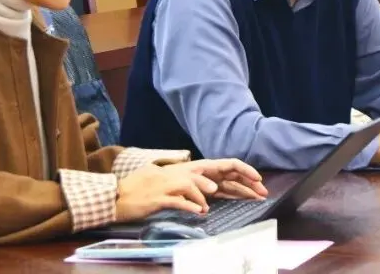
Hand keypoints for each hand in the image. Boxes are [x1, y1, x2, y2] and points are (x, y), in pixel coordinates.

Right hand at [114, 158, 267, 221]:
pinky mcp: (161, 197)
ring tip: (209, 205)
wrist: (120, 194)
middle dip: (241, 184)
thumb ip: (193, 183)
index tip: (260, 182)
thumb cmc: (146, 189)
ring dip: (204, 194)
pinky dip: (190, 206)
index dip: (244, 172)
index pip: (223, 166)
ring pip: (194, 185)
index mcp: (189, 169)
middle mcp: (183, 173)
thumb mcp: (172, 181)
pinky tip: (198, 212)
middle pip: (216, 173)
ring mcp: (171, 184)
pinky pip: (179, 200)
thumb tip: (215, 188)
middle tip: (258, 195)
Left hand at [165, 158, 268, 199]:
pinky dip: (237, 197)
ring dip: (247, 192)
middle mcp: (214, 173)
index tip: (258, 179)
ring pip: (234, 186)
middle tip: (264, 194)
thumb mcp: (184, 179)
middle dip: (251, 183)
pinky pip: (227, 194)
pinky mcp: (210, 193)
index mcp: (210, 166)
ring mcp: (213, 183)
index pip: (233, 165)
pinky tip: (245, 201)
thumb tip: (215, 188)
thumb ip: (199, 183)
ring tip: (259, 199)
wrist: (158, 186)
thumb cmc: (171, 178)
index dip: (247, 170)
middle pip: (237, 176)